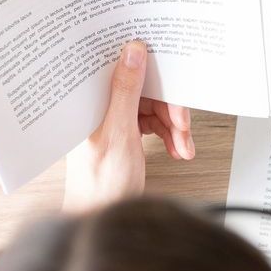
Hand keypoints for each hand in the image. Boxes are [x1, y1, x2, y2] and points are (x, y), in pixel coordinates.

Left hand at [63, 41, 194, 211]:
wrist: (103, 218)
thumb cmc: (100, 186)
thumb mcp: (118, 133)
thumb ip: (125, 91)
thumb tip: (133, 52)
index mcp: (88, 101)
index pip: (118, 68)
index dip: (144, 65)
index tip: (168, 68)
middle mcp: (98, 107)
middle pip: (142, 89)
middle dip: (168, 107)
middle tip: (181, 122)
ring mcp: (112, 121)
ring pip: (152, 107)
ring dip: (173, 124)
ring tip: (182, 143)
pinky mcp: (124, 133)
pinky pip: (153, 123)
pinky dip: (169, 135)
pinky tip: (177, 147)